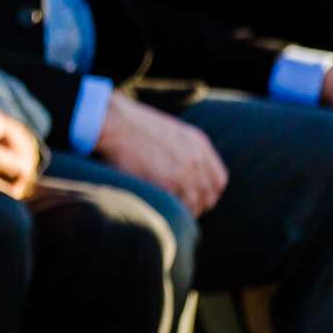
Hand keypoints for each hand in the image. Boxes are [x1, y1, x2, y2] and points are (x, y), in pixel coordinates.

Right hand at [95, 93, 228, 215]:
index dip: (207, 193)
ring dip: (181, 211)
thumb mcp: (166, 130)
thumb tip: (178, 168)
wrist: (114, 122)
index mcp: (198, 143)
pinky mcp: (169, 183)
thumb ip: (180, 149)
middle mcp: (197, 158)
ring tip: (164, 209)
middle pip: (208, 196)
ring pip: (194, 205)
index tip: (194, 199)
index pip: (218, 180)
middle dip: (195, 206)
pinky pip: (178, 207)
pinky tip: (157, 207)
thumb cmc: (129, 125)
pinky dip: (169, 211)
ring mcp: (185, 172)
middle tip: (178, 209)